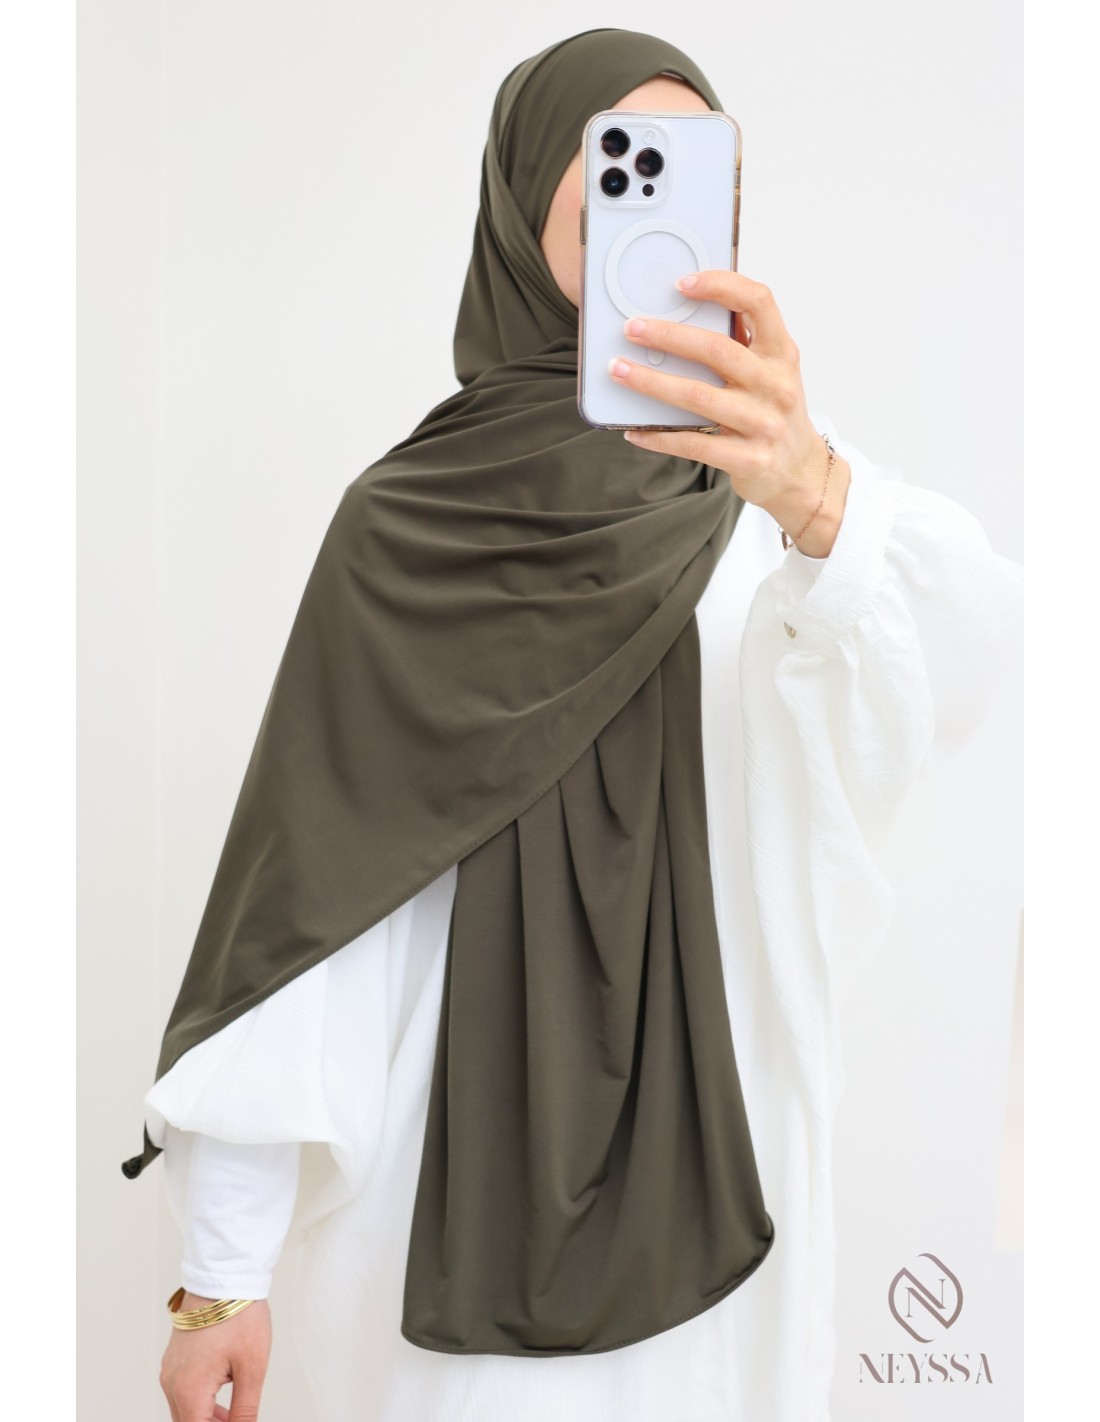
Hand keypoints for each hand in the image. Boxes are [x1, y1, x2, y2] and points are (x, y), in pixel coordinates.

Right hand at [159, 1291, 271, 1421]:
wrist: (224, 1275)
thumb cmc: (239, 1316)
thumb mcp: (252, 1368)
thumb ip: (245, 1410)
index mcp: (189, 1390)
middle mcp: (172, 1383)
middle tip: (239, 1420)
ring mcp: (170, 1370)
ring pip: (183, 1411)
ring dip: (206, 1419)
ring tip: (235, 1418)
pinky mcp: (174, 1359)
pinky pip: (182, 1393)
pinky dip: (200, 1403)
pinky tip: (223, 1403)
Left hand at [608, 270, 850, 556]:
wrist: (800, 473)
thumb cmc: (774, 412)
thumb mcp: (770, 372)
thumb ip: (740, 344)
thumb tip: (682, 313)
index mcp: (781, 354)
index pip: (759, 303)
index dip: (721, 285)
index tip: (682, 283)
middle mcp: (777, 385)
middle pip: (717, 350)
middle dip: (668, 336)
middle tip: (631, 328)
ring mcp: (764, 424)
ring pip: (698, 397)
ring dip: (652, 383)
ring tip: (619, 371)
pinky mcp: (748, 459)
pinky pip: (694, 445)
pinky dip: (659, 437)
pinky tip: (634, 430)